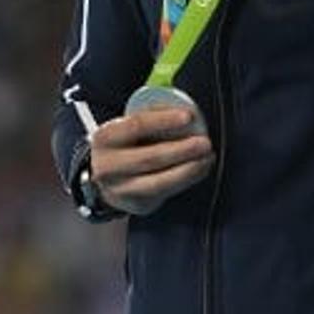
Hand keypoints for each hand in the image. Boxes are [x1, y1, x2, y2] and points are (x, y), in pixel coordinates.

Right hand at [89, 107, 213, 215]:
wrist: (107, 177)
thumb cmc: (126, 143)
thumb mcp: (130, 125)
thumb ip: (154, 114)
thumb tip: (186, 109)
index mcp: (106, 137)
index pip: (136, 125)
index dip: (164, 120)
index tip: (188, 116)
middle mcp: (108, 165)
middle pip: (149, 158)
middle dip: (181, 150)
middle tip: (205, 142)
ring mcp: (121, 189)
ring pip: (158, 182)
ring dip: (188, 169)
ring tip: (207, 157)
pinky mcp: (136, 203)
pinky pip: (166, 192)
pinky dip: (188, 179)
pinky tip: (201, 168)